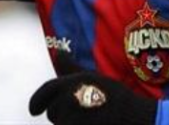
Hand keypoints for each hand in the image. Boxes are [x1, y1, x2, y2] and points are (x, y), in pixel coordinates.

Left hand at [29, 58, 157, 124]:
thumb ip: (70, 68)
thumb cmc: (115, 97)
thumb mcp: (92, 77)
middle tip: (84, 114)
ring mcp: (71, 119)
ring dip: (70, 124)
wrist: (136, 118)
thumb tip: (58, 52)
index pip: (45, 92)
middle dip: (62, 116)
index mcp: (70, 82)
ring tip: (91, 120)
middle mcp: (68, 99)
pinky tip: (92, 124)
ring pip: (60, 124)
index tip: (33, 111)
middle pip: (52, 113)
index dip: (37, 102)